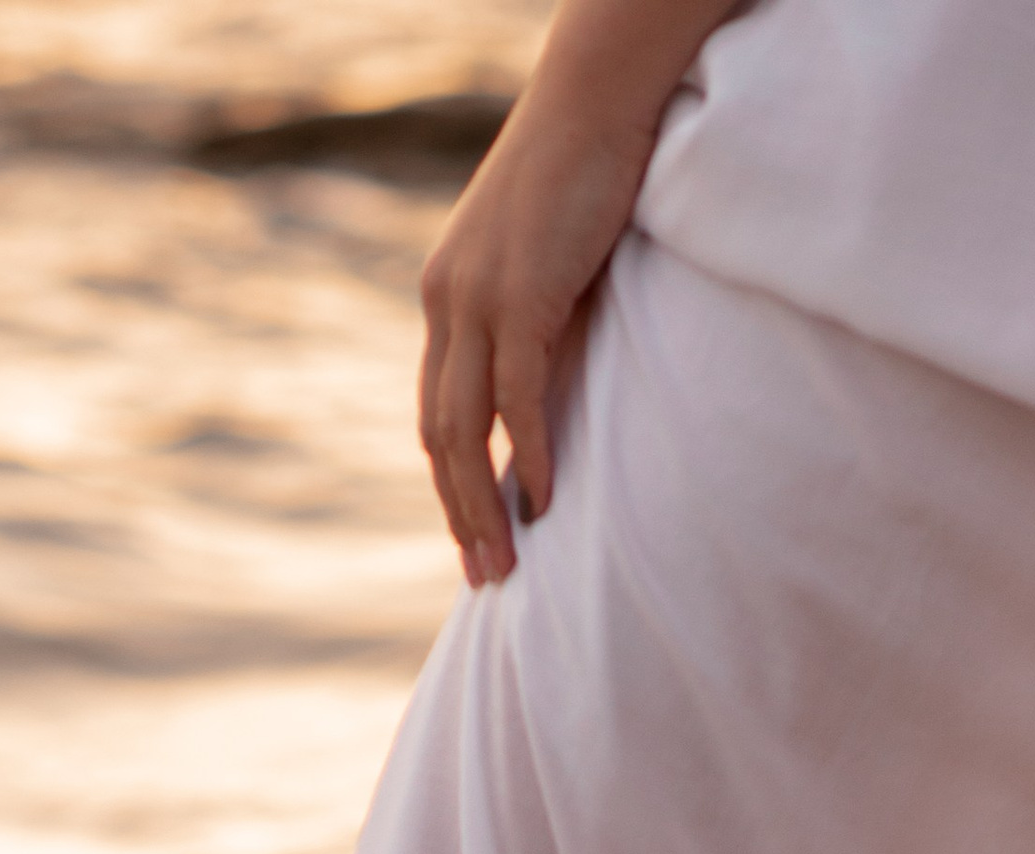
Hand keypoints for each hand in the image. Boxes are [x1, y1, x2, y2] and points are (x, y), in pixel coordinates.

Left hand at [418, 81, 661, 583]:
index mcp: (446, 296)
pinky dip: (527, 454)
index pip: (437, 411)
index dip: (452, 482)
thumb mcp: (547, 261)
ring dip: (483, 504)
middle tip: (486, 577)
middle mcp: (447, 301)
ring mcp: (477, 299)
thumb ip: (537, 323)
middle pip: (440, 435)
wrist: (597, 95)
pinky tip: (541, 500)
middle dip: (459, 513)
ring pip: (466, 429)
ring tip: (506, 562)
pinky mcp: (519, 296)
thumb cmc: (585, 172)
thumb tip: (553, 390)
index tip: (474, 535)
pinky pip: (515, 397)